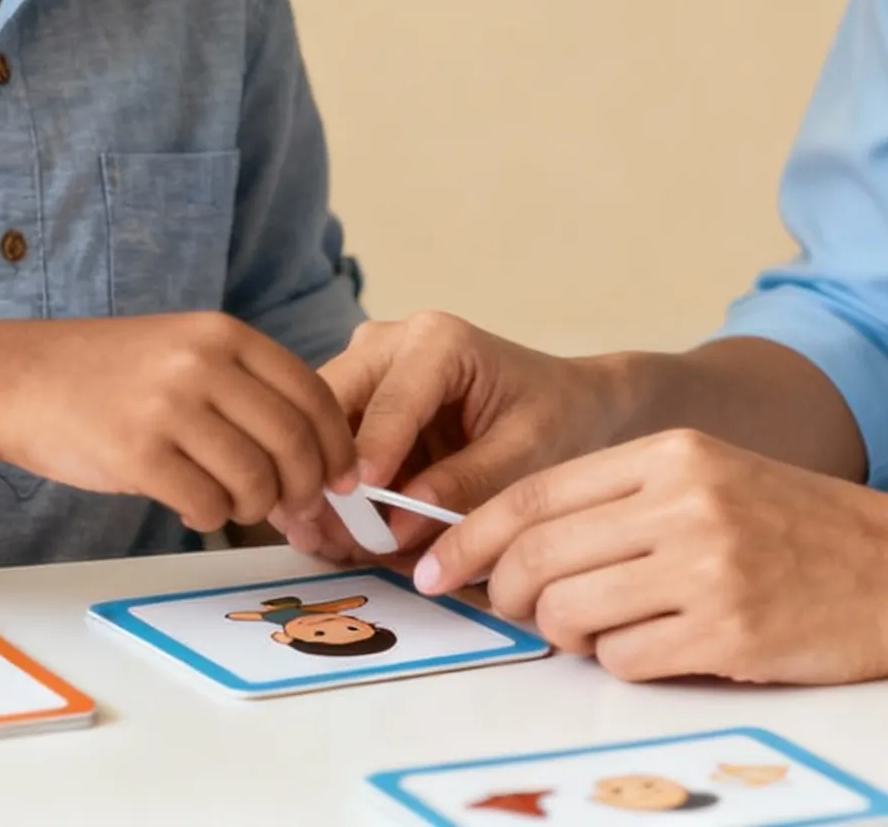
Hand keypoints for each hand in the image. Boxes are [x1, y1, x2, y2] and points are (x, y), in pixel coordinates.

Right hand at [0, 315, 357, 531]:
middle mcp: (202, 363)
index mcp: (223, 334)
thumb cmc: (107, 374)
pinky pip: (205, 504)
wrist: (19, 378)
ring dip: (256, 508)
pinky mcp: (137, 452)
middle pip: (293, 441)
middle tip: (300, 509)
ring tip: (234, 506)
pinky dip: (211, 518)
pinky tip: (193, 507)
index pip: (312, 393)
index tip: (345, 478)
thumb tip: (314, 453)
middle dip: (309, 487)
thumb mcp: (184, 349)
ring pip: (255, 479)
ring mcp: (169, 407)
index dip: (338, 444)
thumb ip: (244, 387)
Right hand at [276, 311, 640, 559]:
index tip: (354, 504)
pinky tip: (342, 538)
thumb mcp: (526, 455)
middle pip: (329, 406)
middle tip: (331, 539)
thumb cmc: (557, 419)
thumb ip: (464, 485)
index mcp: (437, 340)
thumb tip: (396, 525)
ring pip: (318, 430)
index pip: (389, 401)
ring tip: (336, 547)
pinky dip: (332, 494)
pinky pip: (329, 450)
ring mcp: (366, 372)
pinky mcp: (359, 405)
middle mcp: (388, 344)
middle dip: (327, 474)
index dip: (367, 456)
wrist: (569, 404)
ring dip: (322, 490)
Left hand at [414, 428, 887, 684]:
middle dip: (506, 594)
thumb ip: (624, 500)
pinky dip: (623, 662)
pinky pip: (625, 660)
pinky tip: (658, 647)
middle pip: (538, 556)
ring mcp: (706, 569)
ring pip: (570, 612)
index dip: (472, 535)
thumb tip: (518, 544)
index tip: (439, 565)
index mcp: (672, 455)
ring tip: (603, 628)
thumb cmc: (804, 528)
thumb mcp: (712, 478)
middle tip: (517, 612)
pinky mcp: (728, 634)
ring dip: (566, 634)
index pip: (534, 493)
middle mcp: (683, 503)